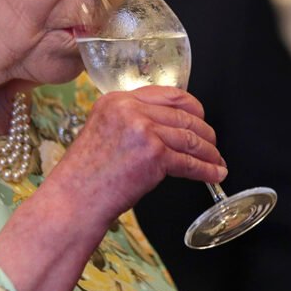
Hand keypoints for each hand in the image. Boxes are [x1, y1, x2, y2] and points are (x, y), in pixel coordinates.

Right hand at [52, 85, 226, 222]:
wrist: (74, 197)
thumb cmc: (85, 174)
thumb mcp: (103, 131)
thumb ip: (130, 121)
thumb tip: (166, 125)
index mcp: (115, 99)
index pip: (166, 94)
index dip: (191, 106)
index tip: (200, 117)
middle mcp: (129, 109)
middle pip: (182, 114)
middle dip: (204, 132)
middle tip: (212, 143)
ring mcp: (142, 130)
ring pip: (190, 137)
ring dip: (208, 152)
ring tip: (216, 161)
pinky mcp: (154, 155)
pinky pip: (189, 161)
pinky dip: (206, 170)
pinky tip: (213, 173)